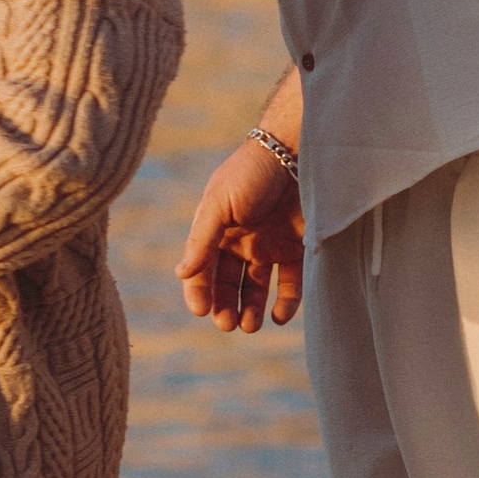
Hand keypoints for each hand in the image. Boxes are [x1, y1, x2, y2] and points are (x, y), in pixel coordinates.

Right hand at [177, 141, 304, 332]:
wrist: (297, 151)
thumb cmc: (251, 173)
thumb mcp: (220, 204)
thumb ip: (202, 240)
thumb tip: (181, 274)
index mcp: (217, 231)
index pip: (202, 270)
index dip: (199, 292)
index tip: (202, 311)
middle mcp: (241, 242)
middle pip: (228, 284)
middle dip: (224, 306)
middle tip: (227, 324)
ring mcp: (269, 246)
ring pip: (256, 288)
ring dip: (250, 310)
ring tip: (249, 326)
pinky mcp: (297, 248)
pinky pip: (290, 283)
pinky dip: (285, 303)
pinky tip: (279, 316)